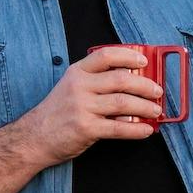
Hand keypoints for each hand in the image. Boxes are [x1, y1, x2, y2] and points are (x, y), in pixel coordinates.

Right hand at [23, 49, 167, 164]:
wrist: (35, 137)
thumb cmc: (58, 113)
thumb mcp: (71, 87)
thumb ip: (96, 82)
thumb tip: (132, 82)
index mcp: (77, 72)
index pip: (106, 55)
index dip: (128, 56)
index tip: (144, 61)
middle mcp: (79, 86)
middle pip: (121, 79)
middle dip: (145, 85)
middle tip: (157, 91)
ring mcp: (82, 107)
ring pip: (123, 103)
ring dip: (145, 107)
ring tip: (156, 111)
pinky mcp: (86, 128)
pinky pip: (119, 127)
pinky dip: (137, 129)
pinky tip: (146, 130)